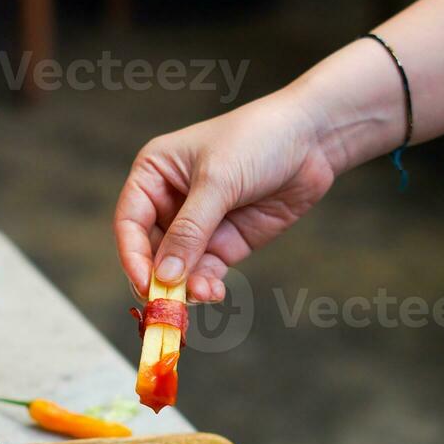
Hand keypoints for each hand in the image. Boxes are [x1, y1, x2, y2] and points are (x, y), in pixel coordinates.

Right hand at [114, 86, 336, 302]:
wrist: (313, 140)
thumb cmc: (257, 140)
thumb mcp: (218, 182)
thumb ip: (189, 231)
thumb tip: (164, 276)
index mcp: (154, 174)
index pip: (129, 223)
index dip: (133, 256)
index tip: (145, 284)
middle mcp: (169, 201)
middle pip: (151, 252)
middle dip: (160, 278)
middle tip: (169, 304)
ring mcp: (198, 225)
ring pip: (178, 268)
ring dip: (185, 287)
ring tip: (202, 295)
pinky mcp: (225, 242)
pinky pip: (205, 272)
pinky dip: (206, 286)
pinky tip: (213, 292)